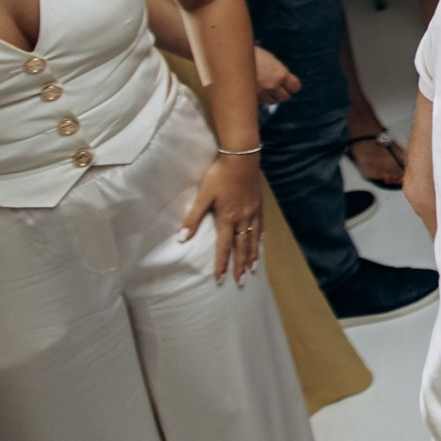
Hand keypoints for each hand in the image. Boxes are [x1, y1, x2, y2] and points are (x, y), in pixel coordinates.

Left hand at [181, 150, 263, 282]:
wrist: (242, 158)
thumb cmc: (219, 175)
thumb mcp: (203, 195)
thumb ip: (193, 218)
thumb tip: (181, 238)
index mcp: (227, 218)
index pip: (224, 247)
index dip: (221, 263)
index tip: (220, 279)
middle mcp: (242, 218)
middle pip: (241, 247)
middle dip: (240, 265)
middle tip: (240, 281)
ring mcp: (252, 212)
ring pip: (253, 239)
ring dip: (252, 255)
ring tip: (253, 269)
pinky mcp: (258, 204)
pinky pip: (260, 226)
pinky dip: (259, 238)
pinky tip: (260, 243)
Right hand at [253, 46, 300, 103]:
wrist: (233, 57)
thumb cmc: (252, 55)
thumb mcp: (270, 60)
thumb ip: (278, 71)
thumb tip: (285, 80)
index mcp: (281, 74)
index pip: (295, 87)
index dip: (292, 86)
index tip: (289, 85)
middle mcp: (273, 85)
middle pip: (285, 97)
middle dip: (282, 93)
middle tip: (277, 88)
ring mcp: (261, 92)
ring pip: (272, 101)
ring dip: (271, 97)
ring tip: (266, 89)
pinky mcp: (250, 97)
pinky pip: (260, 101)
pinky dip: (259, 98)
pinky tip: (255, 89)